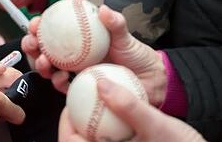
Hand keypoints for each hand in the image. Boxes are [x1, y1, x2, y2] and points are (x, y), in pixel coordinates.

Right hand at [23, 5, 166, 105]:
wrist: (149, 80)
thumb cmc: (134, 54)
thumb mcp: (124, 36)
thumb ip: (114, 23)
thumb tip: (104, 9)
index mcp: (78, 37)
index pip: (52, 28)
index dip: (38, 25)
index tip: (35, 23)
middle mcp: (72, 54)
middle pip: (44, 48)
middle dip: (31, 45)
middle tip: (32, 43)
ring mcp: (74, 72)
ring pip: (49, 68)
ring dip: (40, 64)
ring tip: (43, 63)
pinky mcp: (79, 89)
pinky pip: (63, 86)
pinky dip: (58, 82)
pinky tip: (60, 78)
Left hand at [58, 82, 205, 140]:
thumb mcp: (156, 125)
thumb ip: (128, 106)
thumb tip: (100, 84)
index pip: (70, 141)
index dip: (65, 120)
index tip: (72, 99)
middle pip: (79, 138)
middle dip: (76, 117)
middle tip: (83, 94)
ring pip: (93, 135)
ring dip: (90, 118)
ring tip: (96, 95)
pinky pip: (109, 136)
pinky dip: (107, 122)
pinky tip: (115, 104)